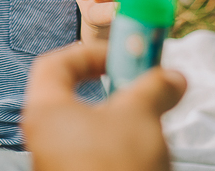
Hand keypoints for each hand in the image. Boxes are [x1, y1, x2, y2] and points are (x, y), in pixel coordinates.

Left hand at [22, 41, 186, 170]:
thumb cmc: (117, 164)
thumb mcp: (141, 115)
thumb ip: (155, 87)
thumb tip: (172, 77)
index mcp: (45, 110)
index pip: (54, 64)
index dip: (88, 53)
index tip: (120, 57)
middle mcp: (42, 136)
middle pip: (70, 96)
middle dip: (110, 88)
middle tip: (139, 88)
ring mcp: (54, 163)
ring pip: (84, 128)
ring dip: (118, 118)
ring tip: (149, 123)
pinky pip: (91, 153)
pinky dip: (116, 145)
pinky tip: (142, 153)